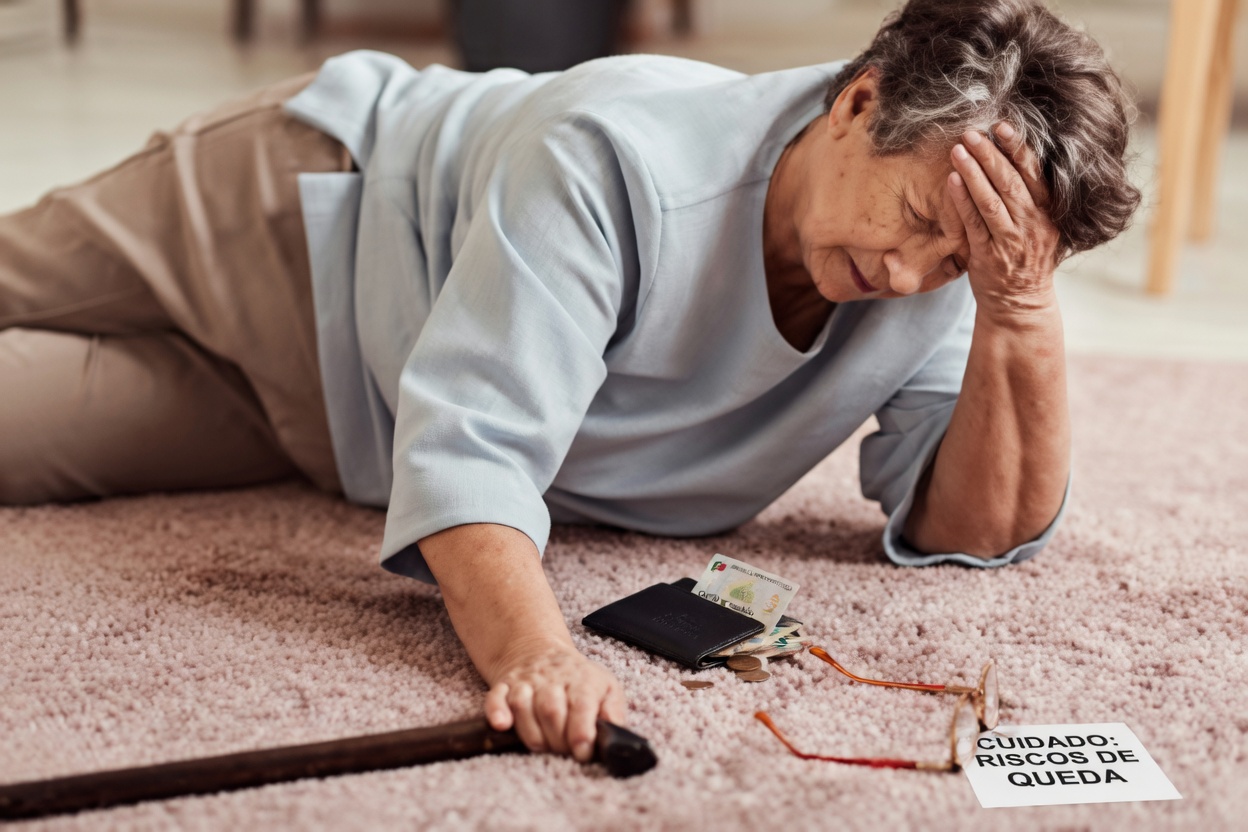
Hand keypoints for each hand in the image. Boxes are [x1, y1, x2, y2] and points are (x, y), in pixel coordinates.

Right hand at [484, 639, 626, 762]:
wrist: (540, 651)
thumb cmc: (578, 679)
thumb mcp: (606, 688)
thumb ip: (613, 711)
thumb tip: (615, 734)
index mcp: (582, 681)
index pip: (581, 705)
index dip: (581, 732)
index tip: (582, 753)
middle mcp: (552, 679)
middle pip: (551, 709)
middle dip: (557, 739)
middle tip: (564, 752)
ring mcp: (526, 682)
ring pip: (523, 705)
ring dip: (531, 732)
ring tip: (542, 746)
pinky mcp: (504, 686)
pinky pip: (495, 697)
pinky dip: (496, 712)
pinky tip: (502, 725)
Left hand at [947, 121, 1061, 323]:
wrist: (1019, 304)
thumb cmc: (1026, 259)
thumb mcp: (1040, 227)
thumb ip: (1030, 198)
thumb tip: (1014, 158)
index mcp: (1047, 213)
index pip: (1035, 174)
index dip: (1019, 148)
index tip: (1002, 126)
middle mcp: (1032, 224)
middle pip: (1011, 182)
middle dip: (990, 154)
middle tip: (971, 132)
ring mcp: (1010, 240)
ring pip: (991, 200)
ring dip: (974, 172)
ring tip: (958, 149)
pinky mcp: (987, 255)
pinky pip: (973, 223)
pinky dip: (961, 200)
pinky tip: (952, 180)